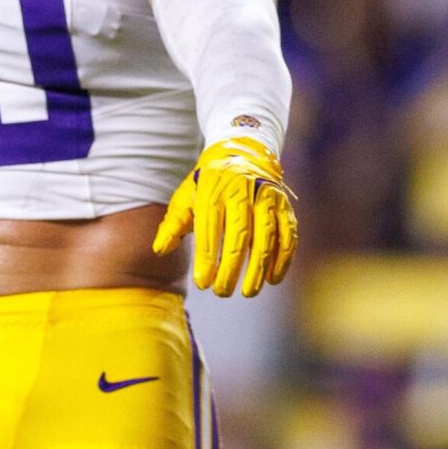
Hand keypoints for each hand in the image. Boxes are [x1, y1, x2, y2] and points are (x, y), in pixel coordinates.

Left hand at [152, 136, 297, 296]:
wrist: (240, 156)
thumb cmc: (206, 185)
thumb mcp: (185, 197)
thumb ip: (173, 224)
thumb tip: (159, 250)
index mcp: (213, 192)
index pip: (209, 229)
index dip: (207, 257)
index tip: (203, 282)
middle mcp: (242, 193)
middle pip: (240, 235)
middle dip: (231, 267)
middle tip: (222, 292)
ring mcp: (266, 199)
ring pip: (266, 237)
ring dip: (259, 267)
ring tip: (249, 292)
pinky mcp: (284, 207)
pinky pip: (288, 235)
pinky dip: (283, 259)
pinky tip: (273, 279)